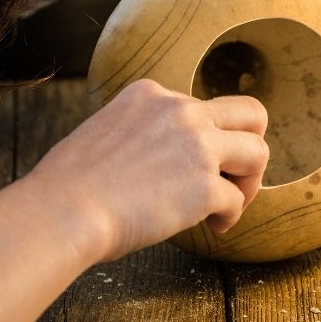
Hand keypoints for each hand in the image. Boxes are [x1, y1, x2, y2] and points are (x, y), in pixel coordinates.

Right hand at [24, 79, 268, 262]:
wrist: (62, 211)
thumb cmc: (70, 185)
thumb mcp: (106, 132)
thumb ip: (143, 134)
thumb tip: (164, 161)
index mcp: (152, 94)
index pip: (199, 107)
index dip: (203, 139)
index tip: (189, 166)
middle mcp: (181, 110)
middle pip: (251, 113)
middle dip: (250, 145)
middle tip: (237, 176)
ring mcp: (197, 145)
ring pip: (258, 152)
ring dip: (250, 182)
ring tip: (231, 203)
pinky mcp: (205, 185)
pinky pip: (237, 200)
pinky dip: (231, 217)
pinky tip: (214, 227)